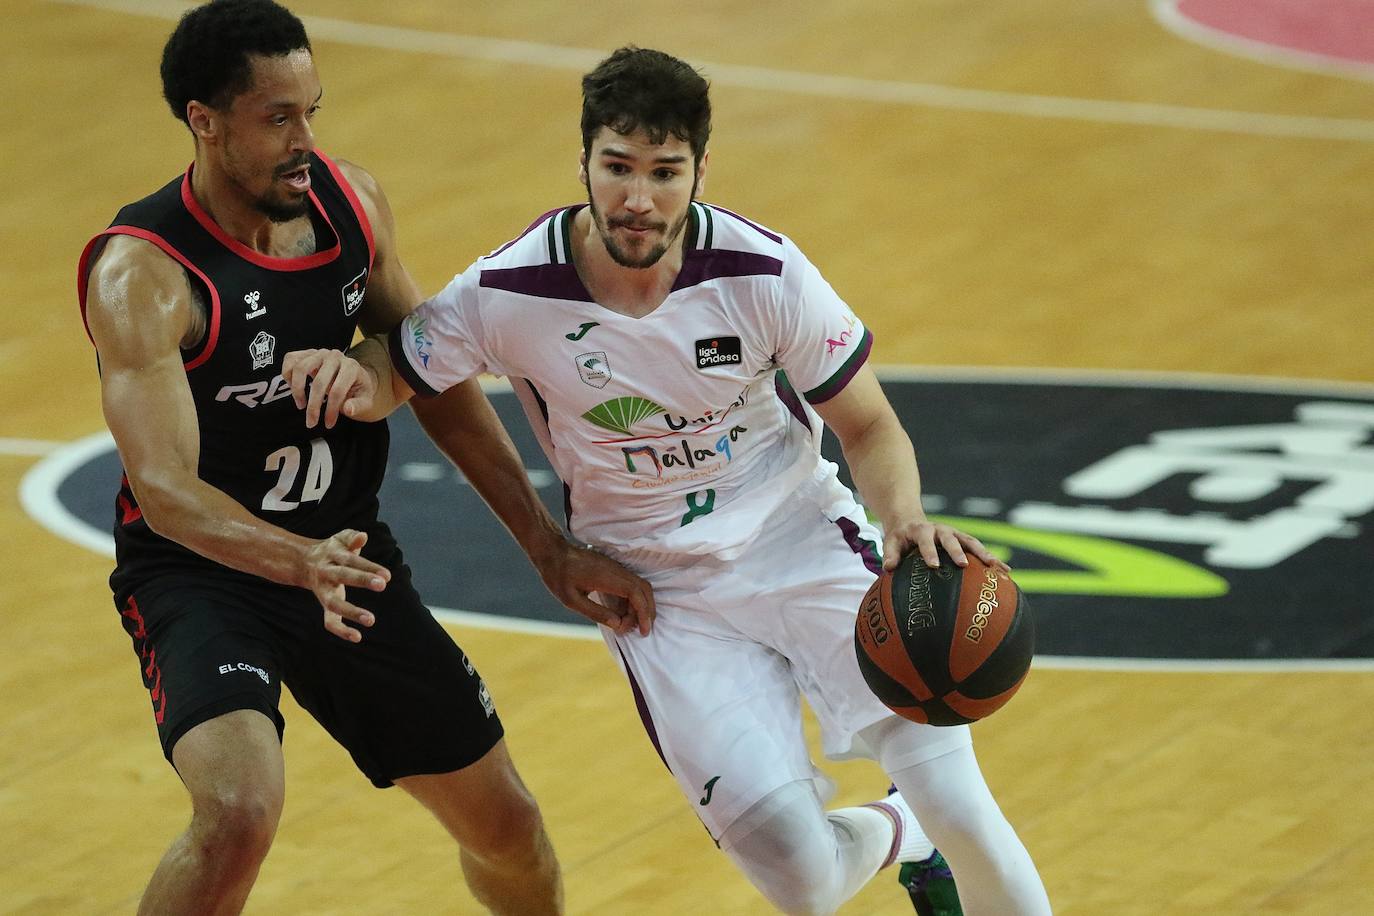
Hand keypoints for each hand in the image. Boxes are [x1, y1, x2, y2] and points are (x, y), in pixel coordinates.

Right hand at [282, 348, 377, 428]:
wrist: (352, 375)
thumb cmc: (357, 389)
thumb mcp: (365, 400)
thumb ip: (359, 405)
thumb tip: (348, 409)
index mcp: (352, 367)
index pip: (338, 390)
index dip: (331, 410)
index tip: (328, 424)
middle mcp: (335, 356)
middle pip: (318, 382)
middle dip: (313, 407)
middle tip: (311, 422)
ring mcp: (319, 352)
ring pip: (300, 368)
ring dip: (296, 390)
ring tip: (301, 405)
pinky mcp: (307, 353)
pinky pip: (290, 359)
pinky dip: (287, 374)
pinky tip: (294, 388)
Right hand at [303, 529, 390, 641]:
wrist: (305, 562)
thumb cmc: (332, 550)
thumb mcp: (340, 539)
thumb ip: (352, 537)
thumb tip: (363, 536)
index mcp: (333, 555)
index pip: (352, 561)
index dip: (369, 567)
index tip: (387, 576)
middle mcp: (327, 573)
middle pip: (343, 576)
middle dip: (362, 580)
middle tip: (383, 585)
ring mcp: (324, 591)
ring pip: (334, 604)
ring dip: (351, 612)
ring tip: (371, 620)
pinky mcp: (324, 605)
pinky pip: (329, 621)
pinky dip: (341, 631)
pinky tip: (358, 637)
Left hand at [537, 541, 655, 635]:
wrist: (554, 553)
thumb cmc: (559, 577)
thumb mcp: (572, 600)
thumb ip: (596, 612)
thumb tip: (618, 624)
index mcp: (606, 577)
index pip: (635, 593)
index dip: (643, 612)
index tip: (643, 630)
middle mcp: (616, 570)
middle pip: (644, 589)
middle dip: (648, 611)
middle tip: (643, 630)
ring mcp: (617, 568)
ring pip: (640, 585)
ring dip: (643, 605)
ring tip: (635, 624)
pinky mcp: (614, 569)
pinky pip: (632, 583)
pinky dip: (636, 599)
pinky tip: (627, 612)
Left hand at [881, 517, 1009, 573]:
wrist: (911, 521)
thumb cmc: (900, 537)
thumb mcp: (891, 542)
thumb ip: (890, 554)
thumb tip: (889, 568)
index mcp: (922, 530)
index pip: (925, 541)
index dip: (929, 552)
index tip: (933, 566)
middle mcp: (941, 530)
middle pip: (951, 539)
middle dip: (958, 551)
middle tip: (964, 565)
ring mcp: (954, 534)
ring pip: (971, 542)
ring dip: (983, 553)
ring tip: (996, 566)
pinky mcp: (964, 540)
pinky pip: (979, 549)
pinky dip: (992, 559)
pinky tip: (1006, 572)